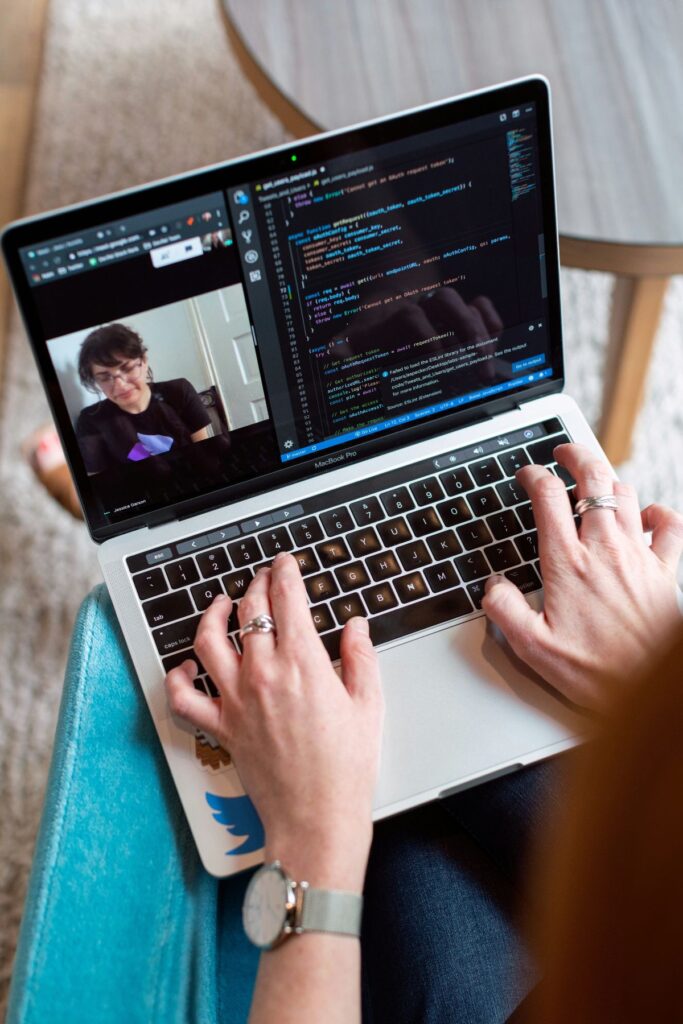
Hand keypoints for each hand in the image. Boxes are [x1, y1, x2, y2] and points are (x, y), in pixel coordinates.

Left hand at [165, 553, 383, 888]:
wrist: (317, 819)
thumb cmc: (347, 768)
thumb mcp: (369, 705)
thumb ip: (360, 657)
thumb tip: (355, 626)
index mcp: (304, 665)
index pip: (287, 600)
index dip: (285, 572)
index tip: (286, 563)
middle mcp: (264, 675)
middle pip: (250, 611)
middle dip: (257, 583)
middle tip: (265, 576)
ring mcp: (238, 700)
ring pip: (209, 641)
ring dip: (213, 614)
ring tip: (223, 603)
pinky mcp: (223, 727)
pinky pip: (185, 698)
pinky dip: (179, 678)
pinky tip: (188, 666)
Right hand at [482, 443, 682, 710]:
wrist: (648, 690)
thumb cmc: (594, 672)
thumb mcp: (532, 648)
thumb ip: (504, 611)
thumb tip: (492, 586)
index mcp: (567, 564)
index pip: (547, 498)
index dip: (533, 476)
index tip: (527, 475)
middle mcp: (604, 551)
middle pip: (593, 479)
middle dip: (576, 456)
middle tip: (563, 453)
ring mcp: (638, 557)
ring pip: (626, 495)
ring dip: (609, 481)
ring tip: (595, 483)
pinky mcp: (665, 571)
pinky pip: (668, 525)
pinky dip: (657, 512)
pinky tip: (647, 515)